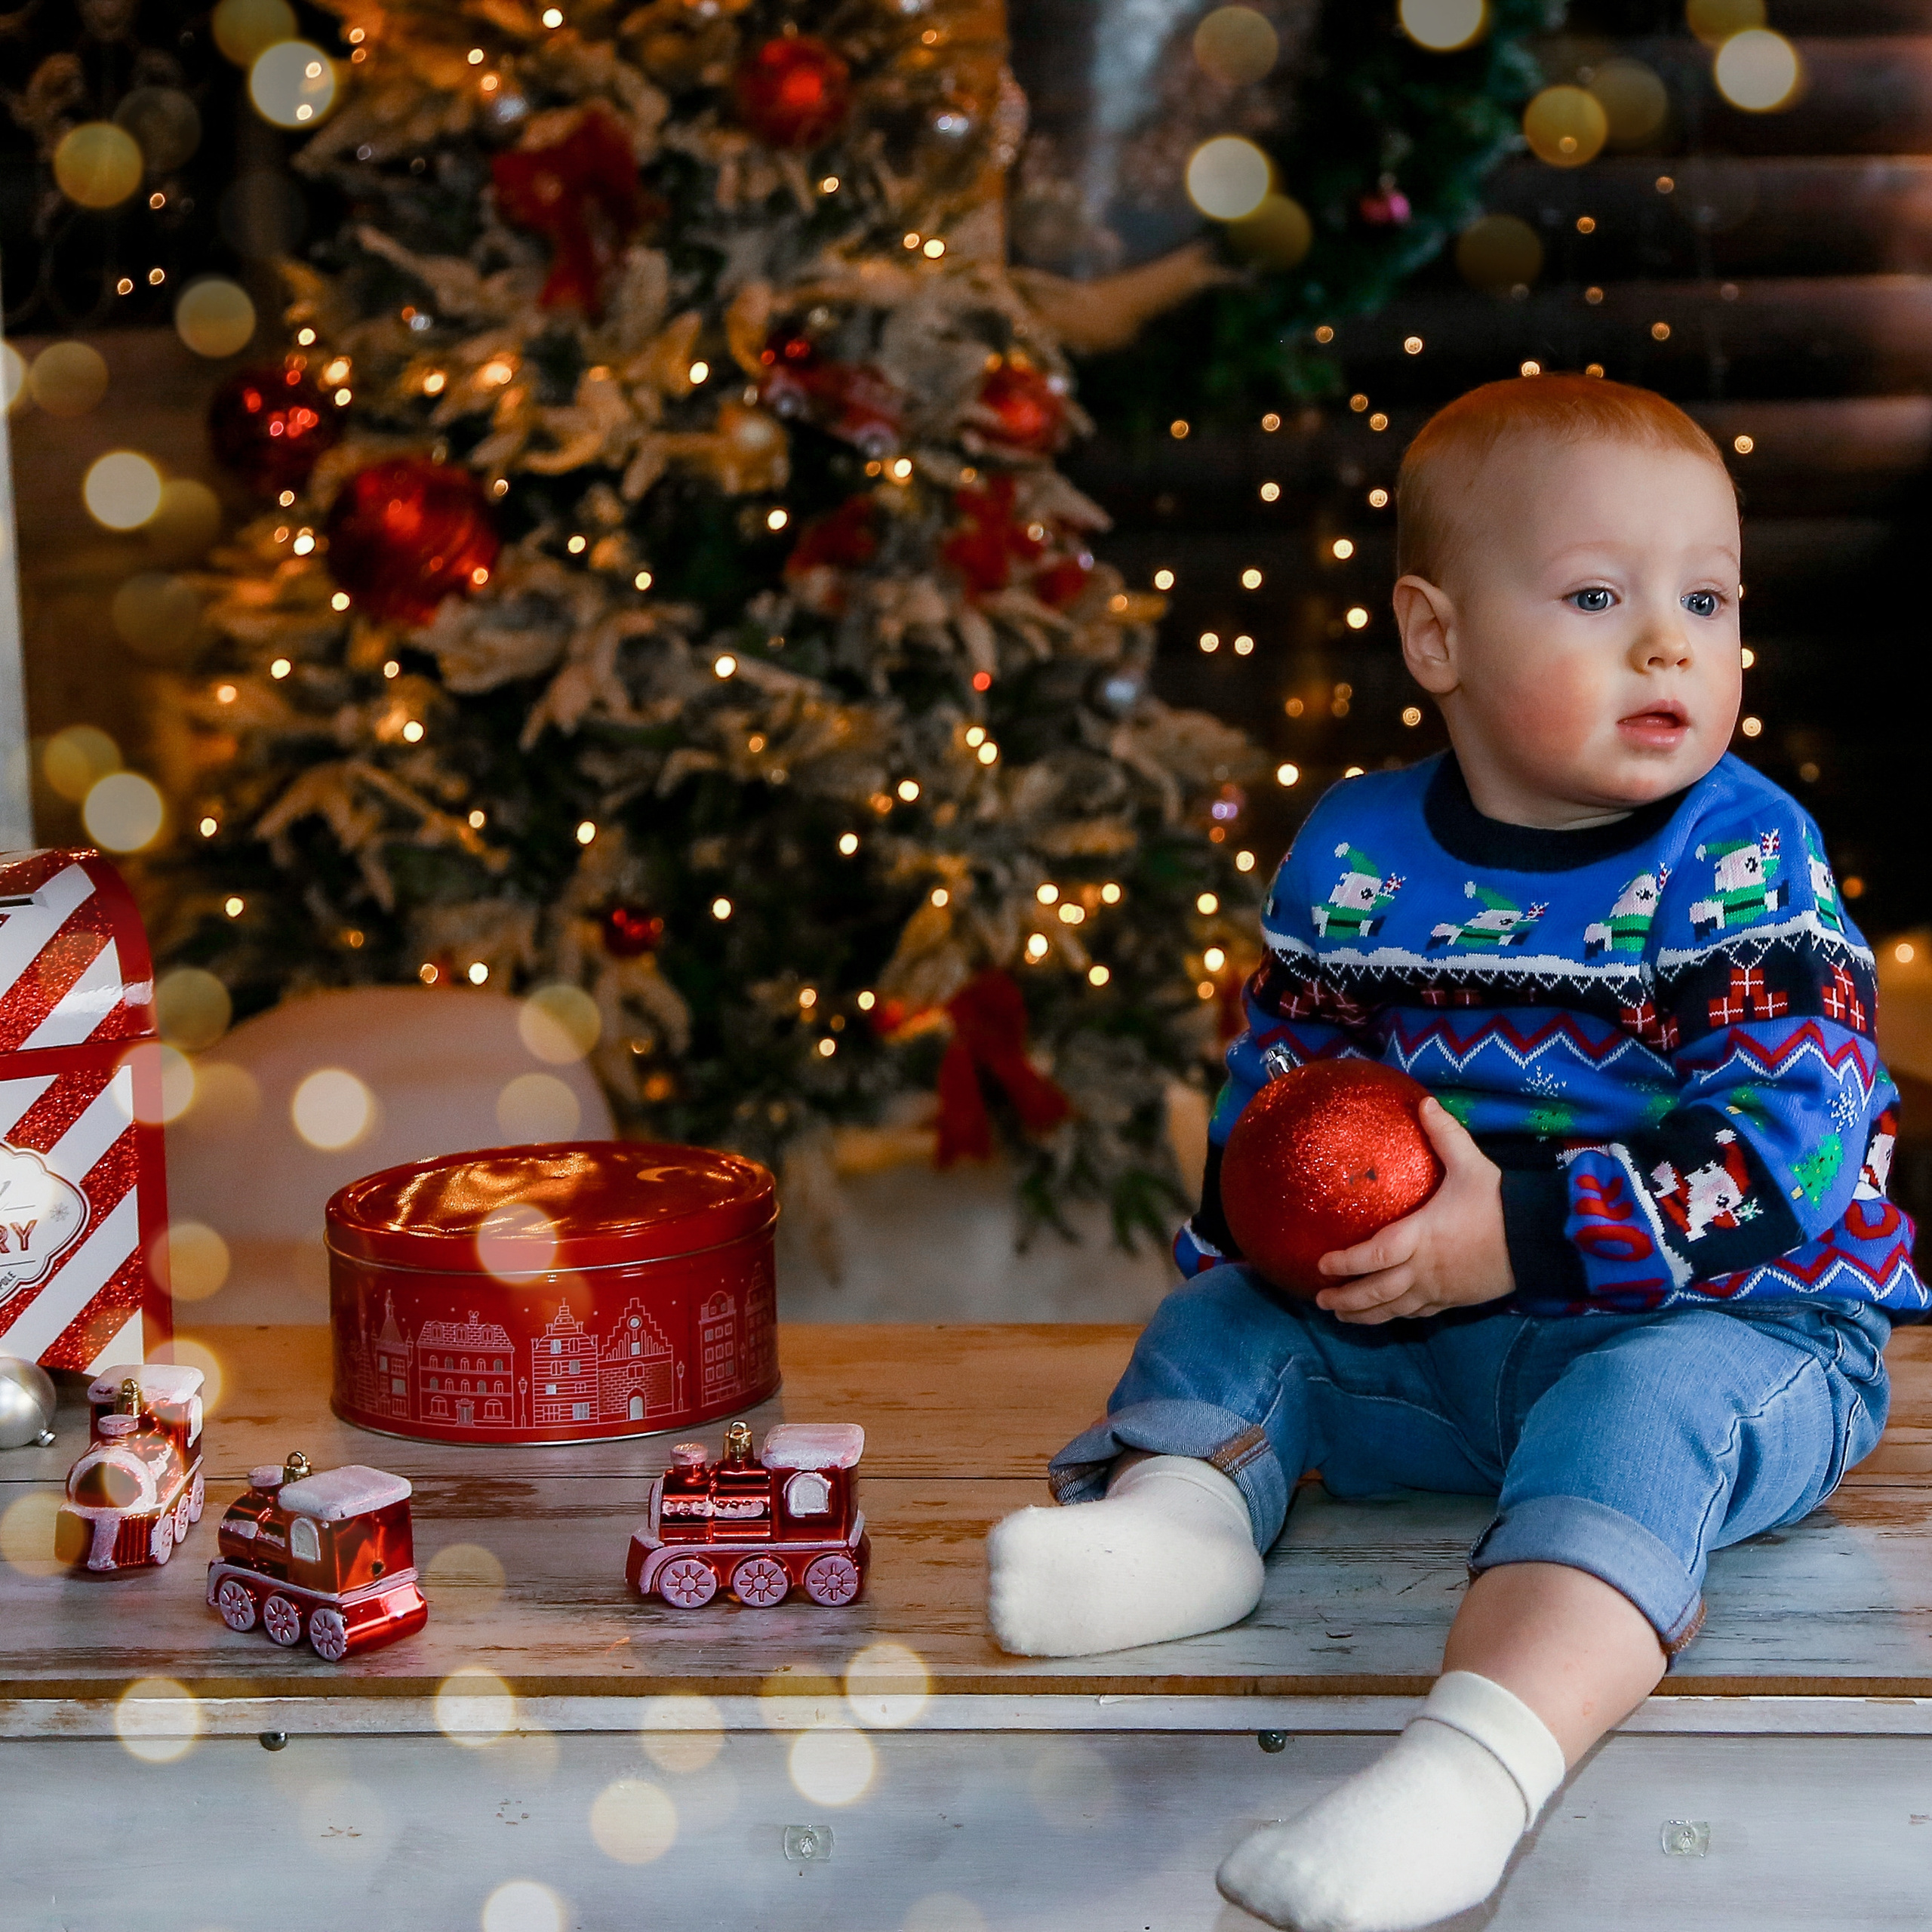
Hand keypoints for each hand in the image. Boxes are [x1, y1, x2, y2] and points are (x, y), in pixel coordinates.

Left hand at [1314, 1098, 1514, 1323]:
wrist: (1541, 1241)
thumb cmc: (1501, 1204)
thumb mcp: (1473, 1164)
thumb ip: (1446, 1135)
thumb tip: (1424, 1101)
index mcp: (1421, 1237)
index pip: (1373, 1256)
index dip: (1346, 1263)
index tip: (1322, 1263)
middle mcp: (1423, 1269)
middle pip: (1377, 1292)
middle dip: (1346, 1299)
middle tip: (1320, 1300)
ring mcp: (1438, 1289)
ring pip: (1394, 1310)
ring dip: (1364, 1314)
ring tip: (1340, 1316)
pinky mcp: (1453, 1300)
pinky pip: (1418, 1314)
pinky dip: (1395, 1316)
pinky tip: (1383, 1316)